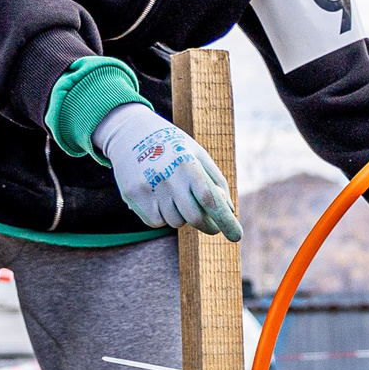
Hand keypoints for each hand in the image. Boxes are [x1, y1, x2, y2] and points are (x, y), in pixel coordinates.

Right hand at [94, 103, 241, 239]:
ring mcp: (148, 189)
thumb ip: (215, 181)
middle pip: (194, 218)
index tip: (237, 236)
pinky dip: (162, 216)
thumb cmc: (174, 147)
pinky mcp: (133, 197)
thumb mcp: (198, 155)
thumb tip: (227, 211)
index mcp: (187, 164)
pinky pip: (156, 222)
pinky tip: (158, 196)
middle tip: (213, 227)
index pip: (209, 199)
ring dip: (181, 216)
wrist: (131, 133)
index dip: (224, 220)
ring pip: (175, 222)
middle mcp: (167, 177)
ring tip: (175, 194)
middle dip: (208, 226)